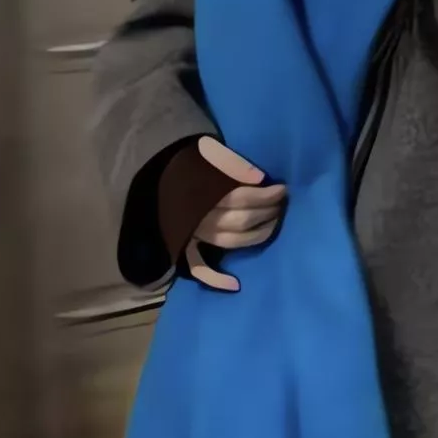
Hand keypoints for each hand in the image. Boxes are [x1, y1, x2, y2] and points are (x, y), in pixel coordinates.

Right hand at [160, 136, 287, 292]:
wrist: (154, 173)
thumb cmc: (186, 162)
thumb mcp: (206, 152)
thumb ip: (230, 161)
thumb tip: (259, 177)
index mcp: (203, 193)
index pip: (242, 198)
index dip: (266, 195)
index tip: (282, 188)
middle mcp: (200, 217)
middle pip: (241, 221)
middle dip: (267, 212)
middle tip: (281, 204)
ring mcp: (193, 235)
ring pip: (230, 242)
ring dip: (256, 236)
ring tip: (273, 223)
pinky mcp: (185, 246)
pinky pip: (198, 267)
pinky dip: (215, 279)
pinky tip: (234, 285)